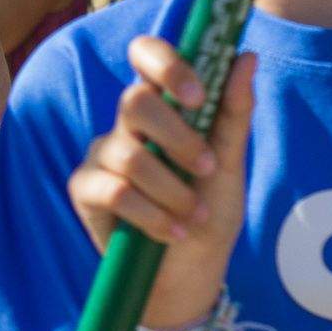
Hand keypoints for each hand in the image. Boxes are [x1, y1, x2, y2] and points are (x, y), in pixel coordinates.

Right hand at [69, 42, 255, 326]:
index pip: (145, 55)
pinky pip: (113, 191)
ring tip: (193, 217)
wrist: (189, 275)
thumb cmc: (208, 214)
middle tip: (207, 168)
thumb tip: (246, 56)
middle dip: (178, 138)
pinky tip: (171, 233)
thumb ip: (233, 112)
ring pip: (129, 154)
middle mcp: (126, 125)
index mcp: (162, 106)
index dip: (166, 64)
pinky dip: (151, 216)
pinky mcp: (85, 190)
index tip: (198, 96)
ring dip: (171, 189)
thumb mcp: (230, 165)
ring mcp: (101, 156)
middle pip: (134, 101)